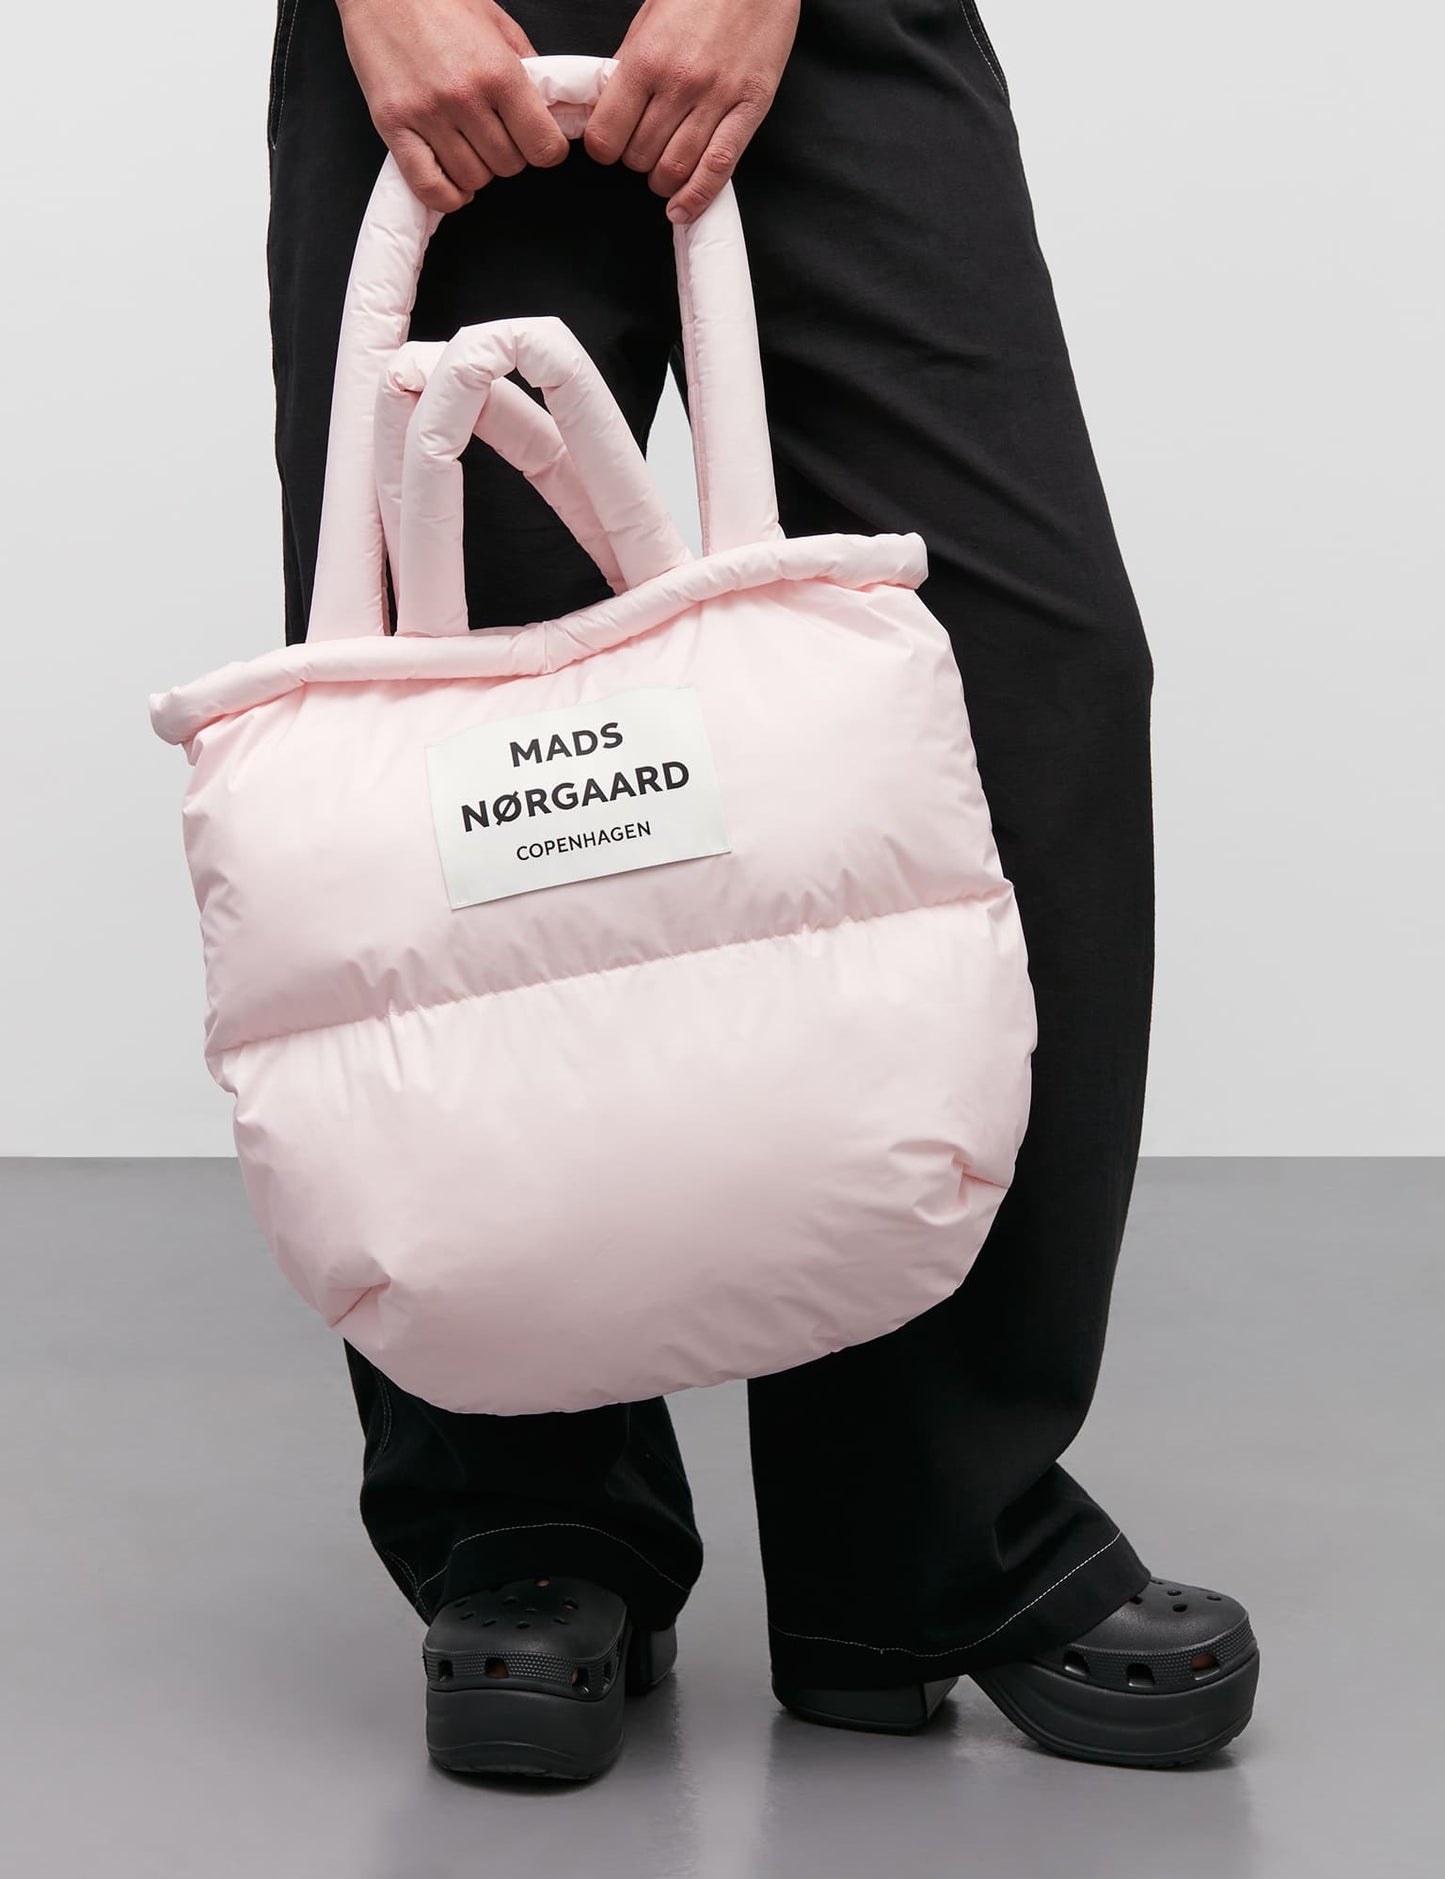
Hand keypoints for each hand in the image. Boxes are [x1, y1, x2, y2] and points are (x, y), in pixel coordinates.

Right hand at [336, 0, 568, 210]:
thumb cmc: (440, 0)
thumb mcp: (498, 25)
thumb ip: (527, 70)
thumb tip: (552, 110)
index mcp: (498, 72)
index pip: (543, 147)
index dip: (546, 151)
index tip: (538, 144)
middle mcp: (464, 97)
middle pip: (508, 166)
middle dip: (508, 156)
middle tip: (495, 134)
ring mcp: (426, 114)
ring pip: (472, 180)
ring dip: (476, 172)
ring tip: (468, 146)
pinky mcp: (392, 125)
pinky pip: (428, 187)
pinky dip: (446, 196)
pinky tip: (452, 183)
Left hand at [585, 0, 799, 222]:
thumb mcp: (649, 19)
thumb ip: (630, 67)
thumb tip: (611, 109)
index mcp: (646, 58)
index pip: (607, 135)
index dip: (603, 148)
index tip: (608, 145)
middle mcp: (680, 83)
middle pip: (640, 157)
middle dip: (635, 162)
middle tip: (641, 149)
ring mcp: (718, 98)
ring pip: (675, 170)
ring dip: (662, 181)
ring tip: (662, 172)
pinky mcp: (751, 108)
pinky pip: (719, 168)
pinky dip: (697, 198)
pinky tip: (683, 211)